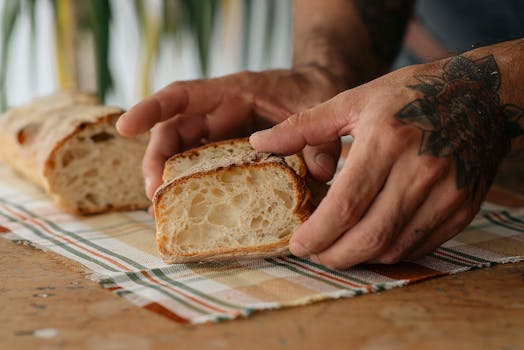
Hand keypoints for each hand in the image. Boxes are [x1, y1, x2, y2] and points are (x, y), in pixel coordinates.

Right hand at [117, 67, 344, 198]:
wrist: (317, 90)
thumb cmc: (311, 88)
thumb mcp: (318, 104)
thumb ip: (319, 135)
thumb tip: (320, 172)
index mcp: (231, 93)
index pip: (182, 96)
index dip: (151, 109)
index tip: (124, 126)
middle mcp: (219, 114)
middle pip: (173, 134)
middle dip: (157, 163)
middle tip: (155, 197)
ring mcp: (222, 135)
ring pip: (182, 156)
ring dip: (170, 182)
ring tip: (166, 211)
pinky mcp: (229, 155)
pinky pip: (203, 170)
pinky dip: (192, 189)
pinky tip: (193, 211)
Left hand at [251, 54, 517, 268]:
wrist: (478, 95)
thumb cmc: (408, 95)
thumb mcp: (353, 101)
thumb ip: (303, 126)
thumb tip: (259, 143)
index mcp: (387, 141)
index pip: (346, 205)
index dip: (318, 234)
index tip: (297, 245)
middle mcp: (421, 170)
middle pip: (370, 236)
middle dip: (335, 256)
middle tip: (315, 253)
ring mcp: (447, 192)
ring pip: (395, 247)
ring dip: (361, 258)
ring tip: (339, 249)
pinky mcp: (463, 207)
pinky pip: (421, 245)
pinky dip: (391, 251)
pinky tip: (372, 241)